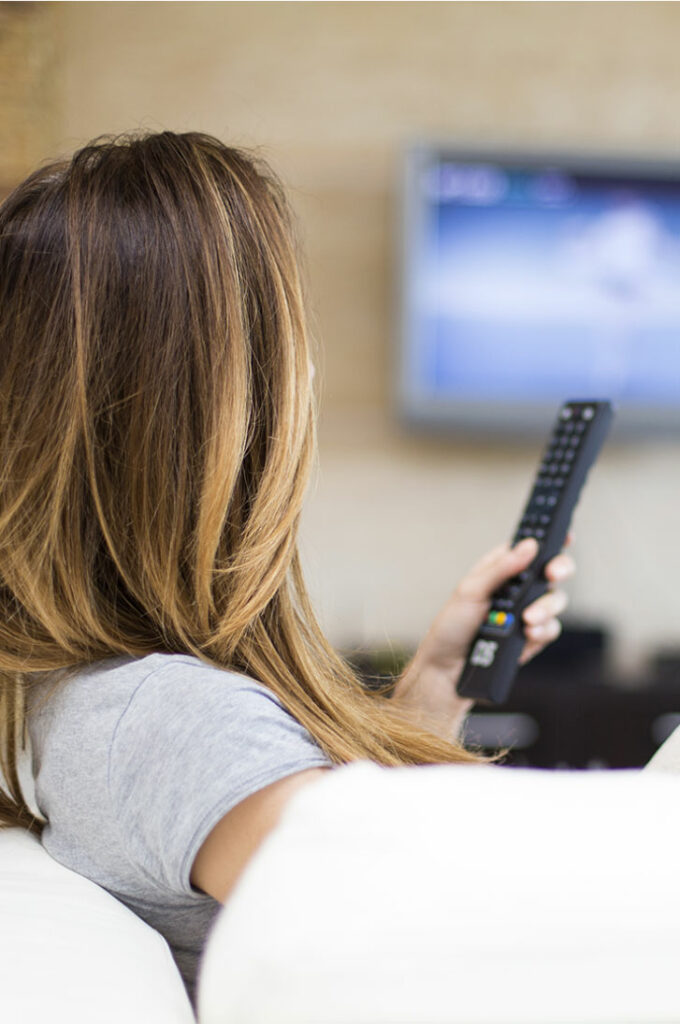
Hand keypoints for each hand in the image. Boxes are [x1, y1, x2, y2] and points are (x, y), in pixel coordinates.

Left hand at [392, 536, 574, 740]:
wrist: (449, 671)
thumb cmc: (452, 627)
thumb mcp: (470, 591)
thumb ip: (501, 568)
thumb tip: (528, 546)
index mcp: (501, 569)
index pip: (530, 548)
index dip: (550, 538)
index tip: (564, 534)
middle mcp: (518, 588)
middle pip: (553, 570)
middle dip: (559, 568)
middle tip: (552, 573)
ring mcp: (527, 612)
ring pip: (556, 600)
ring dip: (547, 607)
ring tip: (527, 618)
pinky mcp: (533, 636)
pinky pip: (551, 628)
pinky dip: (542, 630)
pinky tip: (528, 634)